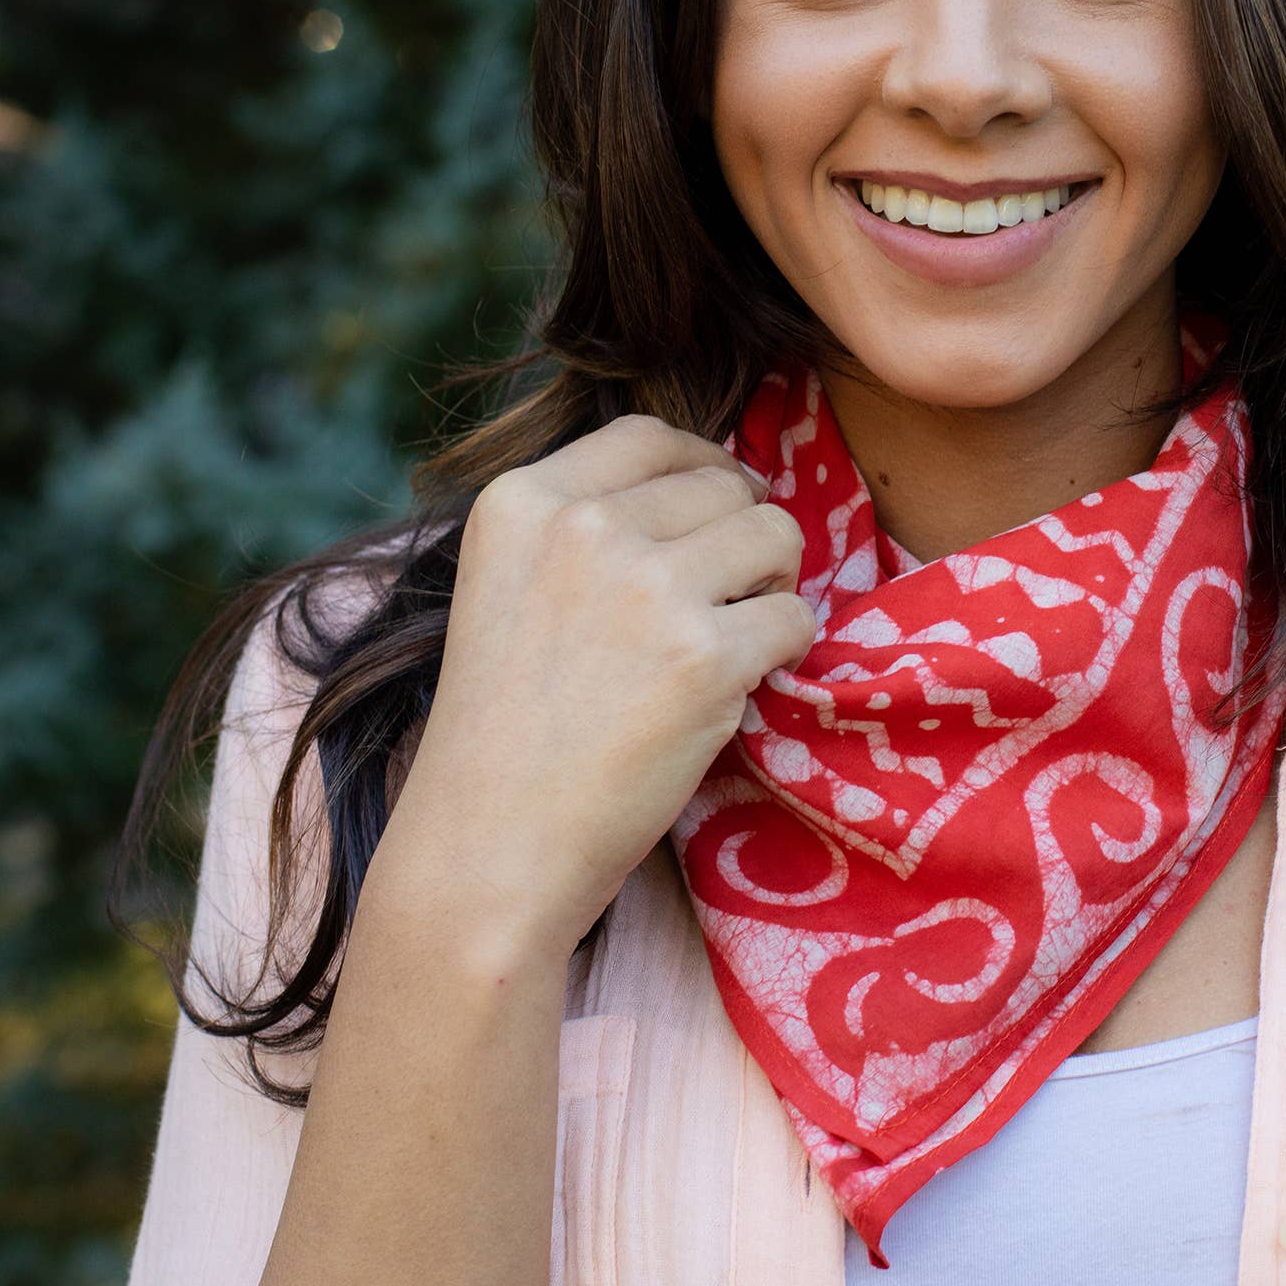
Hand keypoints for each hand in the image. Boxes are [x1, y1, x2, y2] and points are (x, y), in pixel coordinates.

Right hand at [379, 415, 813, 951]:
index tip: (718, 508)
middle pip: (723, 483)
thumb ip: (583, 525)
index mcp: (522, 500)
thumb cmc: (503, 730)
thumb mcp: (506, 585)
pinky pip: (795, 619)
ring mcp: (647, 587)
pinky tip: (740, 686)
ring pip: (776, 535)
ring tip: (734, 636)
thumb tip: (711, 478)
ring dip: (773, 584)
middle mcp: (583, 526)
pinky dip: (785, 652)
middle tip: (723, 600)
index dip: (701, 466)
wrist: (489, 849)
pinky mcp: (704, 655)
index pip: (648, 437)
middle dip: (741, 536)